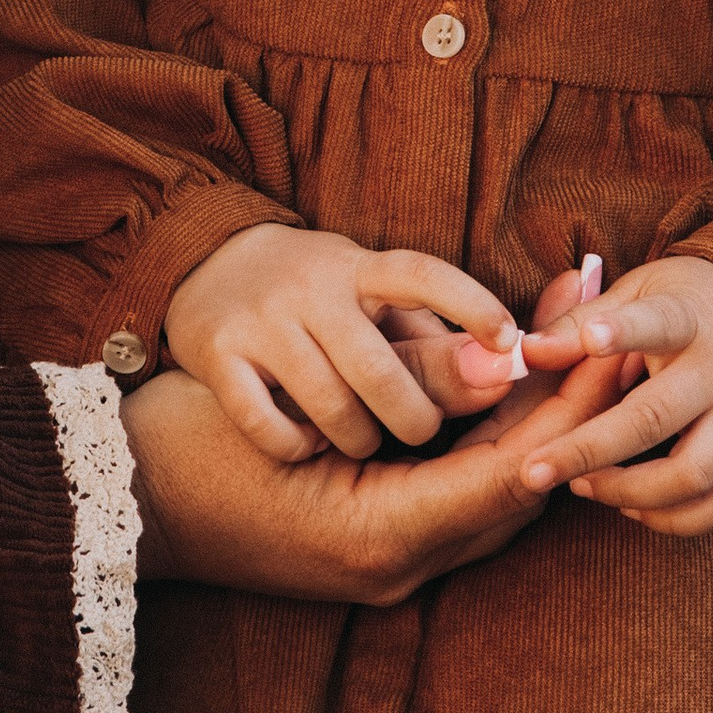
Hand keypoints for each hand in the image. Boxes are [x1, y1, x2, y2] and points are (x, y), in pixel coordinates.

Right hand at [121, 332, 626, 605]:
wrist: (110, 505)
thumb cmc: (192, 445)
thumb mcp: (301, 402)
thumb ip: (409, 384)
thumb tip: (512, 357)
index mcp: (383, 540)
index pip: (513, 472)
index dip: (569, 404)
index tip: (606, 335)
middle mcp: (393, 567)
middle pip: (514, 486)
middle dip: (563, 405)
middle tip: (597, 324)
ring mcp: (374, 572)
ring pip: (487, 494)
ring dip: (527, 423)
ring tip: (567, 347)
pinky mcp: (357, 557)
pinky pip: (446, 503)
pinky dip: (481, 448)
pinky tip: (510, 400)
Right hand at [162, 221, 529, 463]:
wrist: (202, 267)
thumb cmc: (317, 299)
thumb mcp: (373, 305)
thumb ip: (435, 348)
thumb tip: (509, 373)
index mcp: (358, 268)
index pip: (421, 275)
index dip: (471, 307)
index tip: (510, 344)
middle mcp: (308, 287)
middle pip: (381, 369)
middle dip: (415, 418)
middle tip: (419, 431)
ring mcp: (259, 320)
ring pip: (330, 405)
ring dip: (357, 439)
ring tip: (361, 442)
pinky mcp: (215, 354)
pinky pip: (268, 423)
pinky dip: (297, 445)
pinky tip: (306, 445)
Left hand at [511, 254, 712, 533]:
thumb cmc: (680, 305)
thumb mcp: (633, 293)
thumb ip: (578, 323)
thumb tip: (526, 354)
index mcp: (690, 318)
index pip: (659, 323)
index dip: (625, 332)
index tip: (592, 338)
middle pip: (656, 419)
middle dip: (589, 451)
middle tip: (533, 472)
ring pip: (693, 475)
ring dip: (629, 492)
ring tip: (582, 487)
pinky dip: (674, 518)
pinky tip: (632, 505)